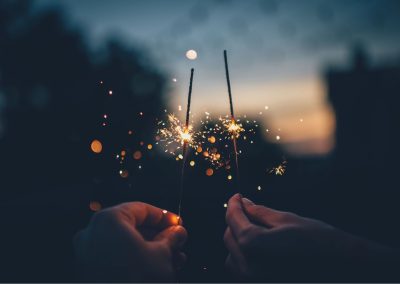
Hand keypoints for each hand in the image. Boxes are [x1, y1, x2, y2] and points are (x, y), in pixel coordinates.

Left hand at [74, 202, 186, 281]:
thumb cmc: (135, 280)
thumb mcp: (162, 256)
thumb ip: (171, 239)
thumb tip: (178, 232)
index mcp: (109, 220)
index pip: (141, 209)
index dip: (164, 216)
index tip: (177, 223)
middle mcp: (93, 233)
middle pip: (133, 227)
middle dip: (159, 236)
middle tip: (177, 243)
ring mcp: (88, 253)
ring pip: (125, 243)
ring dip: (150, 249)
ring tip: (173, 259)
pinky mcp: (89, 272)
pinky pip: (116, 257)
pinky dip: (135, 259)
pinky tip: (156, 269)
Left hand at [224, 194, 395, 280]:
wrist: (345, 269)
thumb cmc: (319, 242)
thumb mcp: (287, 220)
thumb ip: (259, 212)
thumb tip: (244, 203)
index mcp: (254, 246)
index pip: (234, 220)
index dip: (233, 205)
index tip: (237, 196)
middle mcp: (249, 268)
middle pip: (229, 237)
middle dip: (236, 220)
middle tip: (247, 208)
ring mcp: (253, 281)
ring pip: (232, 255)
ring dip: (238, 239)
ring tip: (255, 227)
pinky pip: (241, 270)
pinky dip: (245, 256)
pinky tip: (260, 247)